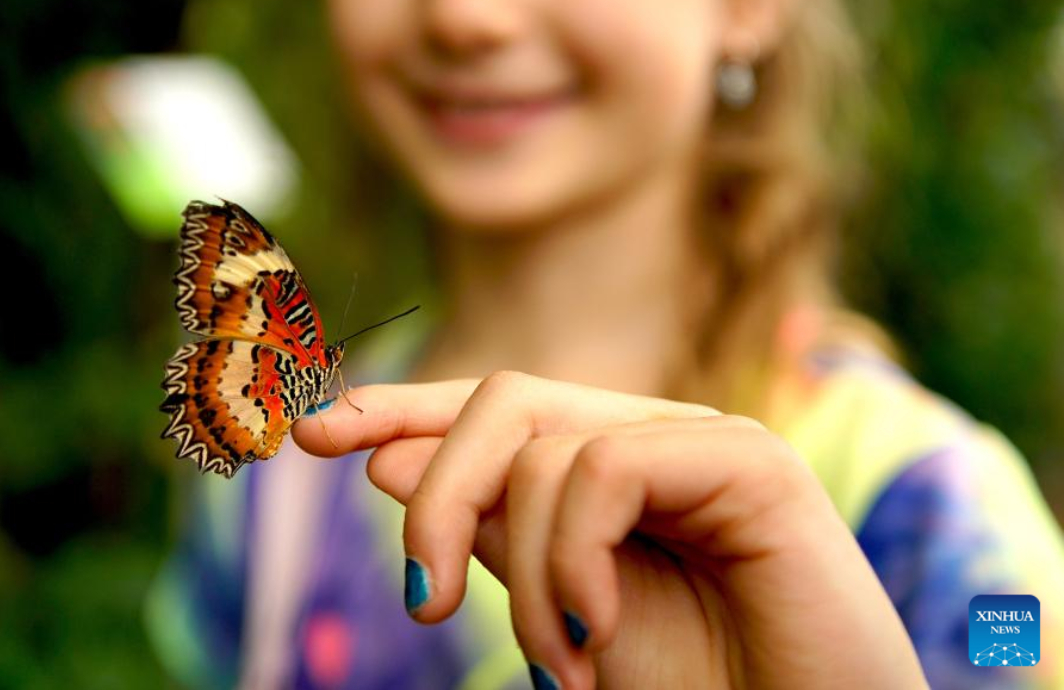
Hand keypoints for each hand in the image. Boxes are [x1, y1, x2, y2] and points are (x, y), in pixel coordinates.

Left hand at [292, 372, 927, 688]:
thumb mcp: (562, 614)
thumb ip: (493, 533)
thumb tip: (388, 455)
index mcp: (612, 469)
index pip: (494, 412)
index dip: (404, 408)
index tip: (316, 431)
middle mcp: (656, 439)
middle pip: (501, 404)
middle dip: (436, 494)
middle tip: (424, 605)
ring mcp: (705, 442)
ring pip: (543, 441)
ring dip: (523, 574)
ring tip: (564, 668)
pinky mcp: (751, 462)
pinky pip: (604, 467)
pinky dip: (571, 558)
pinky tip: (597, 630)